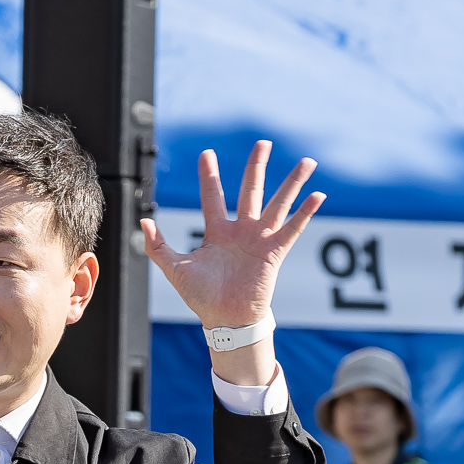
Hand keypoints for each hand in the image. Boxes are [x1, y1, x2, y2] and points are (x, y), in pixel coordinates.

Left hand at [139, 141, 322, 327]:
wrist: (225, 321)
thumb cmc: (202, 298)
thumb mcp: (175, 269)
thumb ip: (158, 246)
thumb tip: (144, 220)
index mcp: (217, 232)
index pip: (213, 196)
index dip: (209, 175)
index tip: (206, 153)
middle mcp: (241, 231)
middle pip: (250, 190)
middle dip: (257, 166)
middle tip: (263, 142)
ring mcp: (260, 239)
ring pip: (278, 203)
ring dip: (293, 182)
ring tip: (307, 162)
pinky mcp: (275, 252)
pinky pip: (292, 229)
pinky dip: (306, 212)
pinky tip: (319, 195)